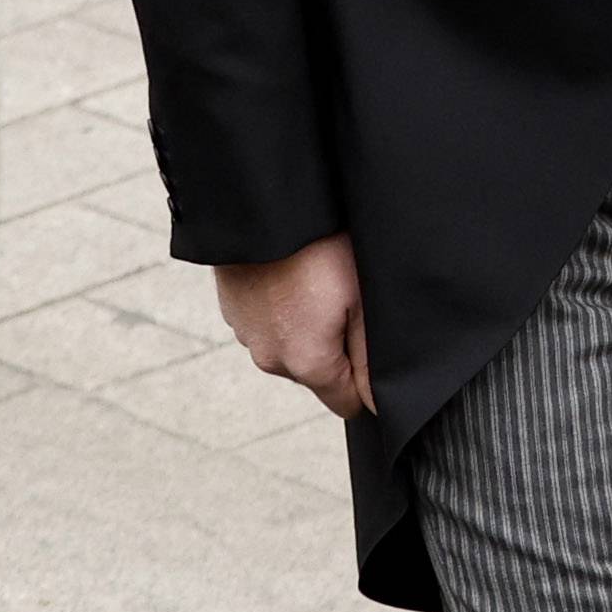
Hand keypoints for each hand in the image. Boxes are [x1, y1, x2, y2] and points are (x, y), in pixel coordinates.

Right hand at [214, 232, 374, 418]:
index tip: (372, 343)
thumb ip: (370, 358)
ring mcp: (246, 334)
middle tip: (348, 298)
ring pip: (293, 347)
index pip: (347, 403)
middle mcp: (270, 359)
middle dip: (338, 347)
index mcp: (305, 363)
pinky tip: (294, 275)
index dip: (367, 381)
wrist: (260, 208)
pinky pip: (269, 323)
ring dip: (308, 326)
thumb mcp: (362, 299)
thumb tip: (377, 403)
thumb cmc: (319, 247)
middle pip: (319, 373)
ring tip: (318, 281)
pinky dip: (283, 308)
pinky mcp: (233, 310)